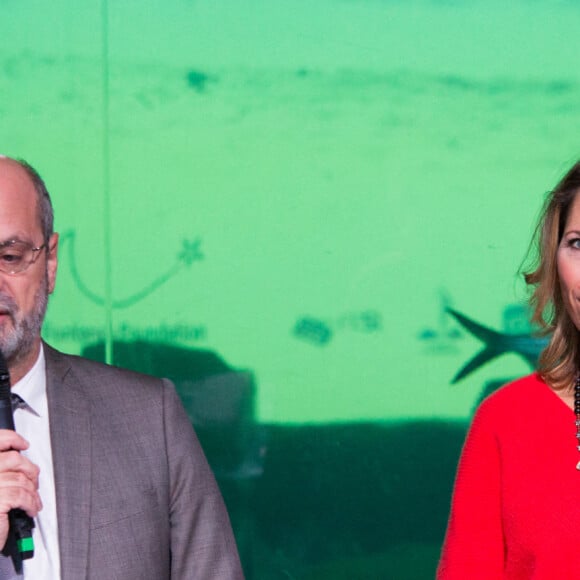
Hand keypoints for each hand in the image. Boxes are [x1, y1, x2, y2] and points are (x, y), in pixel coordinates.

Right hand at [0, 430, 40, 548]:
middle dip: (29, 470)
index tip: (23, 445)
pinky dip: (31, 503)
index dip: (12, 439)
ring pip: (20, 479)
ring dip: (32, 490)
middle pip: (13, 459)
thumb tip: (19, 457)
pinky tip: (31, 509)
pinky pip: (22, 495)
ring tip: (33, 500)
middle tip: (33, 481)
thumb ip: (1, 471)